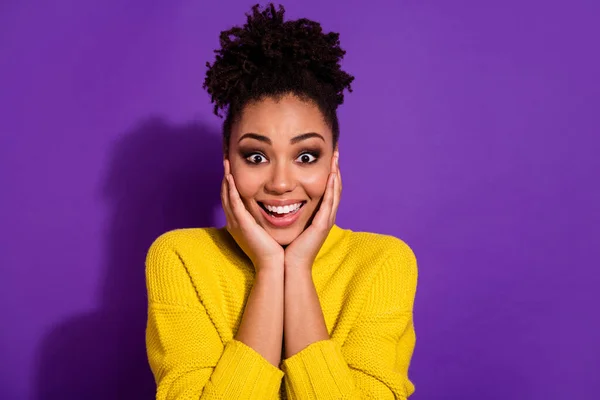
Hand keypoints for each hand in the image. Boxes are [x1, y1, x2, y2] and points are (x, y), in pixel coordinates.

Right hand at [222, 159, 283, 271]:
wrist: (273, 265)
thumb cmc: (273, 251)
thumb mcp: (266, 232)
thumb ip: (264, 221)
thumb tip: (273, 211)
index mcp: (239, 224)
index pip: (232, 200)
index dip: (231, 184)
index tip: (233, 170)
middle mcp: (234, 222)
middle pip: (225, 195)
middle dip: (225, 177)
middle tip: (226, 160)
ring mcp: (236, 223)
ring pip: (227, 196)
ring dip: (226, 178)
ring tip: (226, 163)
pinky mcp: (242, 224)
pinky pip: (233, 202)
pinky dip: (230, 189)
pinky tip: (229, 176)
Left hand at [284, 151, 341, 271]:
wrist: (289, 266)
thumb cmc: (286, 248)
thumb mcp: (288, 224)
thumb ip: (287, 211)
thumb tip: (276, 198)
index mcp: (318, 215)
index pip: (326, 189)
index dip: (328, 173)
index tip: (326, 157)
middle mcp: (325, 216)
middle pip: (335, 187)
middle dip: (336, 169)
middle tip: (335, 151)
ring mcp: (326, 220)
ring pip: (335, 192)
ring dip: (337, 173)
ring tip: (336, 157)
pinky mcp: (323, 224)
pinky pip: (330, 202)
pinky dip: (333, 187)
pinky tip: (332, 174)